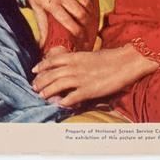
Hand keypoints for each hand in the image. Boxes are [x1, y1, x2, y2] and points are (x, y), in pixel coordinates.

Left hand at [26, 0, 97, 47]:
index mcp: (52, 5)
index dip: (77, 32)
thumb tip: (42, 45)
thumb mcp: (36, 8)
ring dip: (89, 11)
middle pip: (81, 13)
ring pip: (86, 2)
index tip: (82, 39)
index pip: (68, 22)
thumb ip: (42, 26)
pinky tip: (87, 2)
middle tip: (87, 28)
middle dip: (86, 23)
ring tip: (88, 17)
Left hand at [31, 45, 154, 107]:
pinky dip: (64, 101)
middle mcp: (75, 67)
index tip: (34, 70)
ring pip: (58, 85)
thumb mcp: (90, 55)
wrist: (125, 62)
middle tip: (34, 87)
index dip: (41, 65)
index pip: (53, 61)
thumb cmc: (110, 58)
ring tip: (41, 95)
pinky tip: (59, 104)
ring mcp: (81, 79)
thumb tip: (69, 64)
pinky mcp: (89, 90)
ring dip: (47, 91)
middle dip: (41, 81)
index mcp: (75, 57)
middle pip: (52, 74)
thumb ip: (78, 60)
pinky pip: (72, 97)